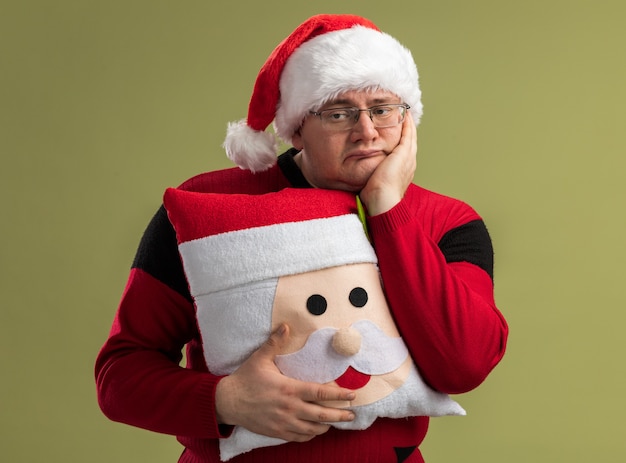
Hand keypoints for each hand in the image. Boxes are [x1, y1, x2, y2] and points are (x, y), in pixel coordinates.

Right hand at [215, 324, 355, 441]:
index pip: (320, 393)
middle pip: (322, 415)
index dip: (338, 395)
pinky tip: (315, 430)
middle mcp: (290, 408)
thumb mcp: (260, 358)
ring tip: (336, 422)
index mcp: (289, 389)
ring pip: (313, 429)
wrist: (228, 402)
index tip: (352, 396)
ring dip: (327, 426)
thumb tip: (286, 325)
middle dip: (340, 415)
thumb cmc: (246, 379)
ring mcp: (284, 423)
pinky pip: (300, 437)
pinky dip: (311, 435)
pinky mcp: (278, 432)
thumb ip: (275, 342)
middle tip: (352, 414)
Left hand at [359, 112, 416, 215]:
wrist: (383, 200)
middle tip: (405, 118)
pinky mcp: (404, 153)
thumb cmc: (375, 198)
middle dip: (408, 130)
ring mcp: (408, 158)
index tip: (398, 133)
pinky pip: (408, 133)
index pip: (405, 152)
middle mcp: (409, 164)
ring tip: (405, 113)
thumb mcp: (375, 184)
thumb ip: (372, 177)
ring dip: (409, 124)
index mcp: (404, 172)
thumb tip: (362, 177)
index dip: (403, 142)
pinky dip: (407, 124)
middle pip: (411, 142)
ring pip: (411, 136)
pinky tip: (404, 114)